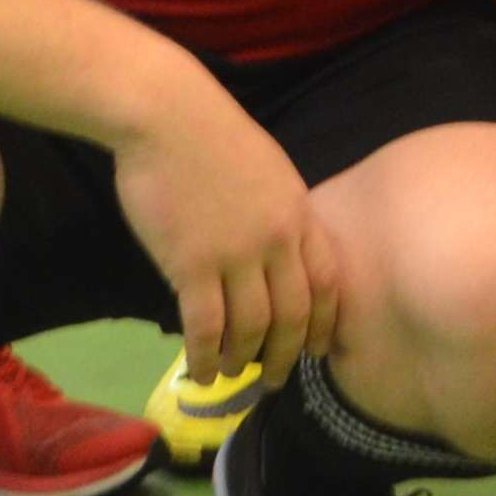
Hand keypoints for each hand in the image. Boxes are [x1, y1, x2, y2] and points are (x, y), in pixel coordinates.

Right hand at [111, 81, 337, 379]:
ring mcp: (236, 254)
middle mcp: (277, 239)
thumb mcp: (269, 171)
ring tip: (232, 374)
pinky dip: (206, 356)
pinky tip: (200, 373)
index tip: (317, 347)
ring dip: (244, 358)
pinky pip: (206, 327)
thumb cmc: (213, 137)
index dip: (324, 320)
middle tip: (276, 379)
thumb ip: (280, 213)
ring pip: (252, 326)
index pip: (327, 280)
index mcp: (298, 212)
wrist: (168, 116)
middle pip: (294, 312)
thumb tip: (279, 254)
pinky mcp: (192, 264)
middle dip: (287, 353)